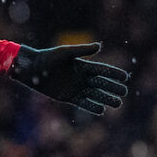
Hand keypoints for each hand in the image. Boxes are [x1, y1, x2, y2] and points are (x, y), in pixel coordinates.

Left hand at [10, 42, 128, 114]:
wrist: (31, 70)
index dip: (114, 74)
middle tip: (124, 92)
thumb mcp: (64, 53)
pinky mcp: (68, 97)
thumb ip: (81, 50)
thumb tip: (100, 46)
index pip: (102, 70)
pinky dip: (92, 107)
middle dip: (113, 87)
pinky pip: (83, 103)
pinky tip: (101, 110)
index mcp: (83, 65)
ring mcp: (76, 88)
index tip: (125, 77)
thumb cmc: (46, 58)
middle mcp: (82, 78)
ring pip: (95, 95)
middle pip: (102, 83)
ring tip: (118, 103)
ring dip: (106, 99)